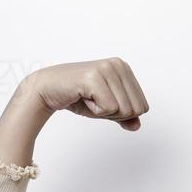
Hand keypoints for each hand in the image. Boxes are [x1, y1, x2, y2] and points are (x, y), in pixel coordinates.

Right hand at [28, 58, 150, 130]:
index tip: (103, 101)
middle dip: (115, 114)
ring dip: (103, 112)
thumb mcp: (107, 109)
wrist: (48, 89)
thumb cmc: (79, 97)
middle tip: (95, 101)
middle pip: (136, 110)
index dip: (123, 114)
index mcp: (125, 69)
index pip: (143, 107)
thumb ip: (124, 116)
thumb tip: (137, 126)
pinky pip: (109, 108)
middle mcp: (118, 65)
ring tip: (89, 98)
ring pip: (123, 110)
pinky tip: (83, 97)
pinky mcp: (94, 77)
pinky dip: (94, 110)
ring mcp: (107, 69)